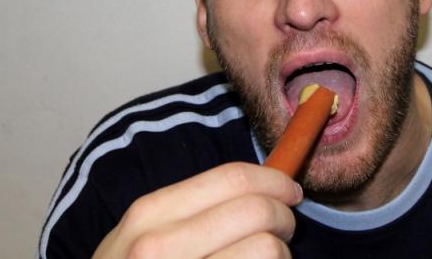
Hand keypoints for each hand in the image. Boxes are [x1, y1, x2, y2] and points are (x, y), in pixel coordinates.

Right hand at [93, 162, 302, 257]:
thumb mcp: (142, 236)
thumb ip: (192, 210)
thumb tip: (265, 188)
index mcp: (149, 215)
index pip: (233, 179)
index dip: (274, 181)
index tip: (289, 191)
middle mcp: (159, 248)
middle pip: (258, 212)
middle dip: (283, 218)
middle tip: (282, 230)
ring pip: (268, 250)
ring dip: (279, 255)